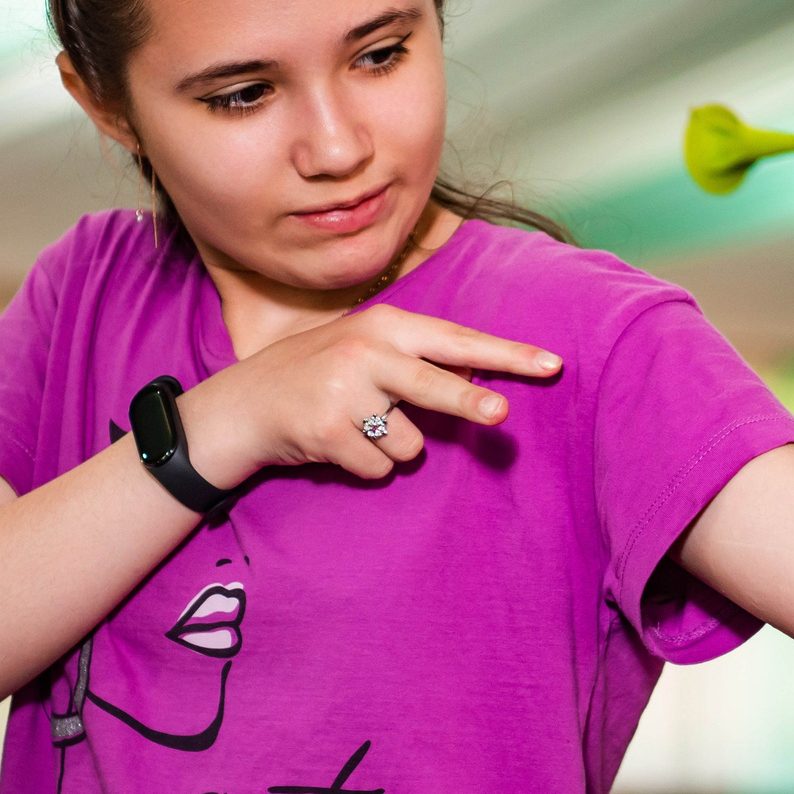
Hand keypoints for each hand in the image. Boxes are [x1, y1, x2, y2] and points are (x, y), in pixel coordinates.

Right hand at [174, 303, 561, 485]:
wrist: (242, 405)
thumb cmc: (317, 376)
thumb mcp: (364, 352)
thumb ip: (416, 362)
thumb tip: (485, 388)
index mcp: (384, 326)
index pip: (458, 340)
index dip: (507, 355)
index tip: (552, 365)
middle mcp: (366, 352)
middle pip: (438, 384)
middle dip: (472, 405)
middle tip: (502, 418)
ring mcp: (344, 392)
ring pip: (410, 442)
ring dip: (395, 448)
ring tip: (356, 429)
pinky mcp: (327, 431)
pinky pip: (378, 467)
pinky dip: (366, 467)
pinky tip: (335, 446)